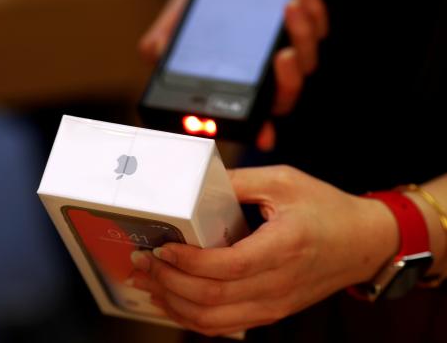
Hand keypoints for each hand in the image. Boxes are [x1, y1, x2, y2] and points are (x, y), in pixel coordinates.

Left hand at [130, 166, 398, 335]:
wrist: (363, 243)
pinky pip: (224, 326)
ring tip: (148, 283)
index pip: (225, 267)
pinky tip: (173, 301)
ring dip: (174, 304)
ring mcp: (274, 304)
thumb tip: (194, 184)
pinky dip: (192, 317)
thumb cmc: (327, 210)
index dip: (187, 262)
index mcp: (283, 248)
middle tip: (142, 262)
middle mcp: (278, 284)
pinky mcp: (270, 312)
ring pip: (213, 320)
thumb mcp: (284, 181)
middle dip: (168, 282)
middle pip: (211, 299)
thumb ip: (237, 182)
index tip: (162, 247)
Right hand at [138, 0, 328, 150]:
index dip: (259, 131)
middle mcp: (263, 78)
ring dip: (302, 37)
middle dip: (288, 78)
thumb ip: (163, 40)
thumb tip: (156, 52)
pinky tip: (300, 0)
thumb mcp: (175, 23)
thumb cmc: (196, 8)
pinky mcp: (302, 28)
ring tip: (289, 8)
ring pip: (305, 61)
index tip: (264, 135)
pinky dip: (312, 16)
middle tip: (281, 56)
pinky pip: (317, 30)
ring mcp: (286, 55)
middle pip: (285, 94)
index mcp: (234, 88)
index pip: (250, 118)